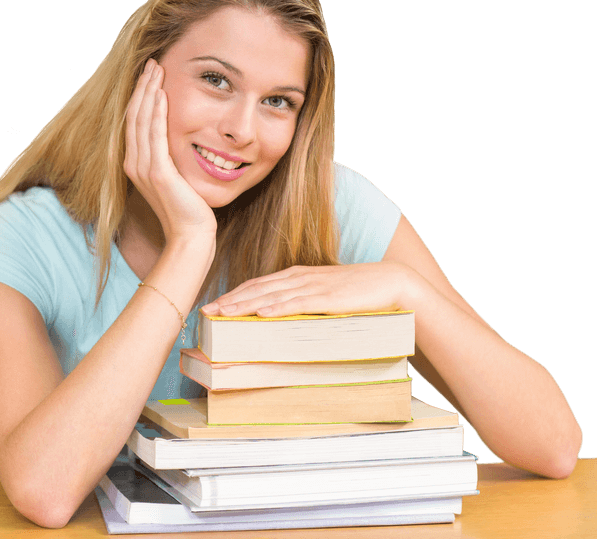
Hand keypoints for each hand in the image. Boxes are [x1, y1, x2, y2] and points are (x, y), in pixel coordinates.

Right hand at [123, 59, 215, 241]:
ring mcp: (143, 168)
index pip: (135, 121)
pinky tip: (161, 94)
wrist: (191, 235)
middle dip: (143, 86)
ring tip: (156, 69)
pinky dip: (156, 113)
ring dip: (148, 92)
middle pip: (134, 116)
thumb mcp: (176, 177)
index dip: (140, 95)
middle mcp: (134, 164)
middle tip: (152, 62)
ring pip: (141, 121)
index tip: (150, 74)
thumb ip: (170, 157)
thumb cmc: (189, 208)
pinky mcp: (157, 173)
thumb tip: (178, 138)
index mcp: (136, 164)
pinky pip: (154, 136)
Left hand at [199, 262, 424, 317]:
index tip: (212, 305)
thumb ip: (301, 303)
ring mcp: (313, 286)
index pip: (257, 285)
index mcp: (296, 276)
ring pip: (271, 295)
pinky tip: (261, 314)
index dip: (233, 294)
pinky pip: (298, 303)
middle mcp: (300, 278)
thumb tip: (279, 320)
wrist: (390, 283)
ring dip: (244, 305)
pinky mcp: (328, 297)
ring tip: (222, 314)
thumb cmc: (356, 293)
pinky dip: (277, 308)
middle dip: (229, 300)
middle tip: (205, 311)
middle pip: (257, 289)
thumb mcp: (322, 296)